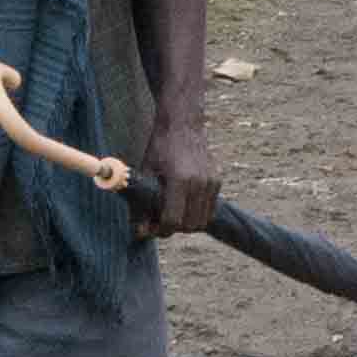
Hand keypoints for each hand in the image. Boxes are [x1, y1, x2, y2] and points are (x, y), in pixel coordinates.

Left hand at [138, 117, 219, 239]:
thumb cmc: (160, 147)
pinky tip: (183, 206)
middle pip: (189, 225)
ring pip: (202, 221)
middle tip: (158, 222)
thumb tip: (139, 232)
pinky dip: (197, 215)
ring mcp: (211, 183)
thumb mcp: (146, 172)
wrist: (182, 124)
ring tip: (171, 214)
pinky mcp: (217, 181)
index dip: (159, 229)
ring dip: (186, 224)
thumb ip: (142, 203)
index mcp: (180, 180)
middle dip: (173, 229)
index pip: (173, 220)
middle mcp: (199, 183)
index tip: (149, 228)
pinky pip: (209, 210)